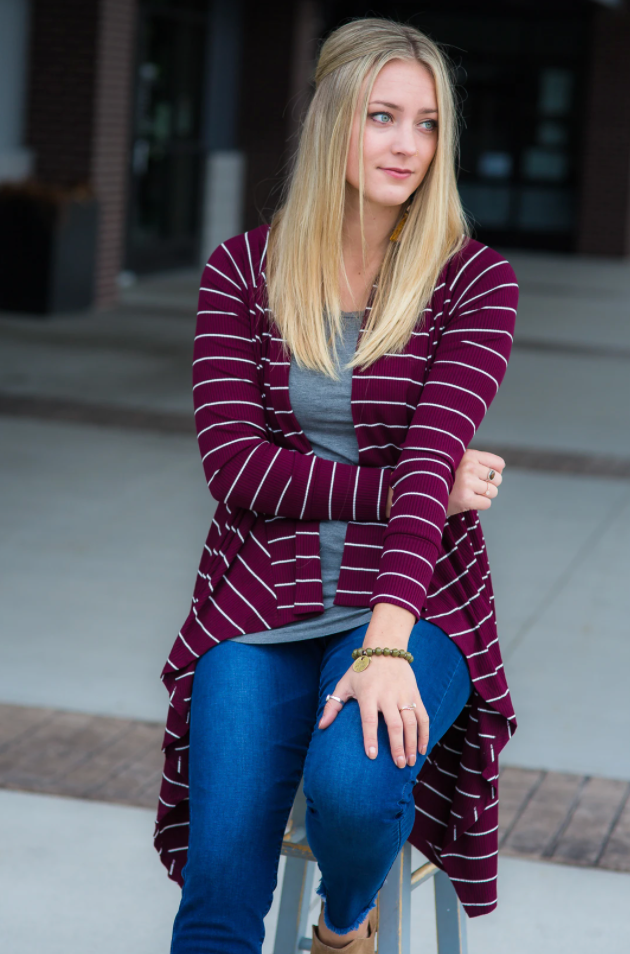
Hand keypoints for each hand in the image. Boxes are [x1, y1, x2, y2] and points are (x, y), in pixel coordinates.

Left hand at [318, 656, 428, 766]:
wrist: (385, 648)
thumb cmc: (362, 669)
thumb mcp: (344, 684)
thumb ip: (333, 705)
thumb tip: (321, 726)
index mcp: (368, 694)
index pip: (369, 719)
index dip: (370, 737)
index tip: (372, 755)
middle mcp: (387, 695)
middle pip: (395, 724)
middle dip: (397, 746)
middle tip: (398, 765)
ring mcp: (403, 695)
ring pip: (411, 722)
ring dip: (412, 743)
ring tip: (410, 762)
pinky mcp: (415, 694)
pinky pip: (423, 716)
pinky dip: (425, 733)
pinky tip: (422, 749)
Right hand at [384, 448, 504, 518]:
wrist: (422, 492)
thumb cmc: (444, 476)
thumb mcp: (456, 461)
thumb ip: (476, 461)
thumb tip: (501, 467)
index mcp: (468, 455)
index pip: (499, 464)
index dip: (494, 472)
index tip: (483, 476)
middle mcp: (468, 467)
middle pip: (497, 479)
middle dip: (488, 485)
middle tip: (472, 487)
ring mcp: (466, 483)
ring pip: (493, 492)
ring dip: (483, 496)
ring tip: (468, 493)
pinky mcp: (465, 500)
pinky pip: (486, 504)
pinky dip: (479, 505)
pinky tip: (466, 501)